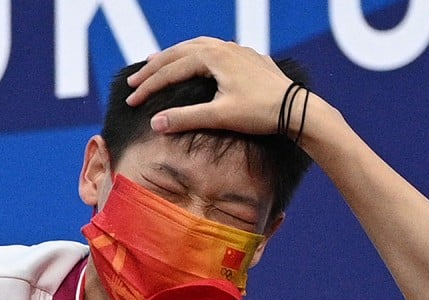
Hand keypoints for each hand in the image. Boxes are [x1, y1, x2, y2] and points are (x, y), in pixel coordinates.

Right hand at [124, 36, 292, 135]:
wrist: (297, 109)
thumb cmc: (261, 113)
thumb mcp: (220, 116)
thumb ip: (185, 118)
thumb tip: (154, 124)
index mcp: (213, 56)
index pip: (171, 70)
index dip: (148, 86)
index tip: (131, 101)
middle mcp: (223, 46)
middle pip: (178, 53)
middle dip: (154, 69)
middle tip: (132, 81)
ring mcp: (237, 50)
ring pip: (195, 47)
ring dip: (173, 57)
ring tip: (156, 64)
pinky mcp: (248, 58)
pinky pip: (213, 50)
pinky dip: (195, 56)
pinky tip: (195, 63)